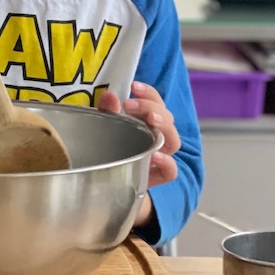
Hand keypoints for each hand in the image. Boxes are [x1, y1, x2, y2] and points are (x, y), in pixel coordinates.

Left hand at [97, 81, 181, 226]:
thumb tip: (109, 95)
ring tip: (149, 121)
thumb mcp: (103, 129)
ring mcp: (158, 159)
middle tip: (129, 105)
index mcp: (146, 124)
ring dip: (164, 127)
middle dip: (151, 107)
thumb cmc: (106, 153)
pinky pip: (171, 171)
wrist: (101, 189)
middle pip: (167, 119)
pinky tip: (155, 155)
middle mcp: (156, 139)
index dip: (150, 94)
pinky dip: (167, 162)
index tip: (134, 86)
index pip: (156, 104)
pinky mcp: (155, 178)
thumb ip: (107, 113)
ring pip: (173, 141)